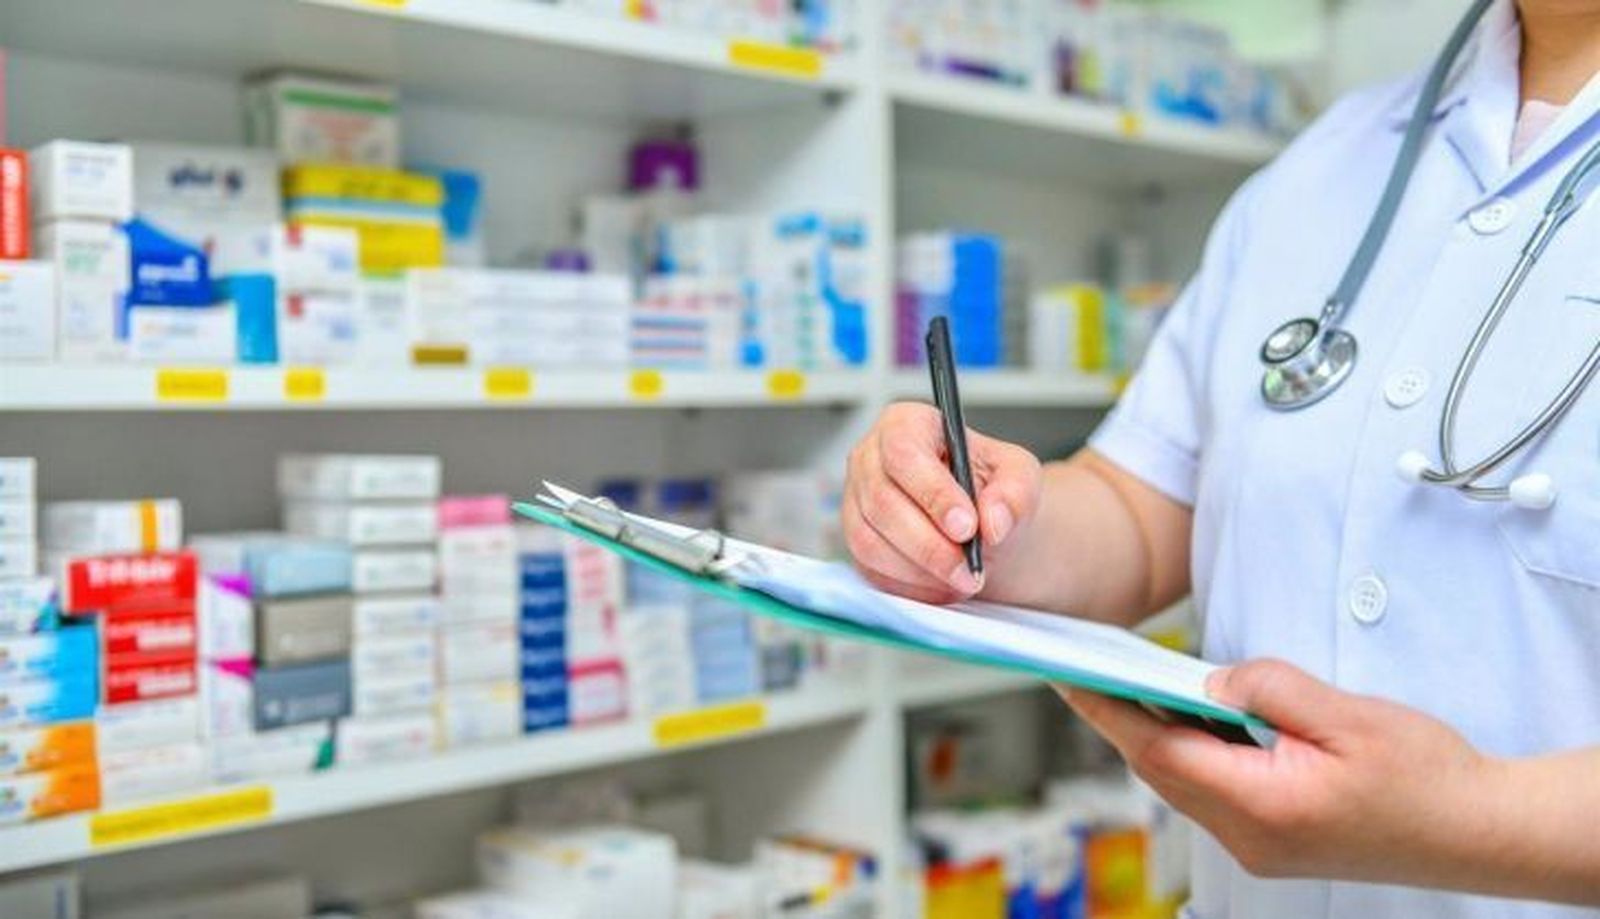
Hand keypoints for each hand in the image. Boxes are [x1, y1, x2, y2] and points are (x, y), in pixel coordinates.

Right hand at [842, 402, 1041, 603]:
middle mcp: (869, 458)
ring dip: (920, 569)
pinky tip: (943, 584)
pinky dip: (909, 584)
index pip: (904, 452)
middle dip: (929, 544)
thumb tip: (993, 522)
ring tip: (963, 579)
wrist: (981, 525)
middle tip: (969, 568)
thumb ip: (1015, 493)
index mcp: (905, 424)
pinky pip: (870, 568)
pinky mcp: (854, 540)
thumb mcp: (1019, 477)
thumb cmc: (991, 489)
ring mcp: (854, 500)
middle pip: (882, 501)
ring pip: (870, 540)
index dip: (933, 492)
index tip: (966, 527)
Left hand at [1060, 660, 1499, 884]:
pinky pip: (1210, 793)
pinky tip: (1190, 719)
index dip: (1108, 711)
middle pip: (1161, 770)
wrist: (1480, 831)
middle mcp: (1250, 837)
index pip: (1161, 752)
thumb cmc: (1426, 776)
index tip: (1069, 677)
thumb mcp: (1349, 715)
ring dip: (1155, 736)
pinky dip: (1191, 754)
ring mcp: (1258, 847)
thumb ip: (1272, 689)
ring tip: (1127, 684)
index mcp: (1265, 805)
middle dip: (1121, 719)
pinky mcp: (1270, 842)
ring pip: (1182, 784)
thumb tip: (1212, 679)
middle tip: (1085, 669)